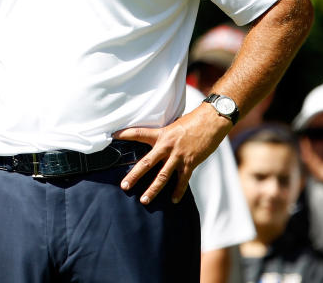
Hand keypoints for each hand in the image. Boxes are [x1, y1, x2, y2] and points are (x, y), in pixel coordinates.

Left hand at [113, 104, 230, 204]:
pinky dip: (178, 191)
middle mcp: (167, 146)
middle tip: (124, 186)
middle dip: (134, 176)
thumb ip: (164, 134)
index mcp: (161, 134)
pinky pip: (182, 180)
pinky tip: (173, 200)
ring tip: (144, 200)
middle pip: (146, 163)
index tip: (111, 136)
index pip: (138, 133)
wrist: (212, 121)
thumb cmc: (192, 121)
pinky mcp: (190, 163)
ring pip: (162, 176)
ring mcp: (178, 156)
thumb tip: (156, 139)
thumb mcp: (173, 124)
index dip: (124, 134)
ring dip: (153, 190)